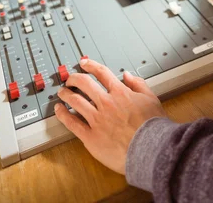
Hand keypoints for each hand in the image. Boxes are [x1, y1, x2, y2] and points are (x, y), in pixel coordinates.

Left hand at [55, 58, 166, 174]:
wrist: (150, 149)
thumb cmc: (152, 127)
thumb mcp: (151, 99)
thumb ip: (139, 84)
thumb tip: (128, 75)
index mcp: (120, 92)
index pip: (101, 73)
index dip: (90, 65)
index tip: (83, 63)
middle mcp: (106, 103)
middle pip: (84, 83)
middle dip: (74, 78)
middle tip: (70, 79)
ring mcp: (97, 119)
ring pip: (75, 100)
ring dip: (66, 94)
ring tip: (61, 92)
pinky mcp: (91, 137)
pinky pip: (72, 123)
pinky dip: (63, 115)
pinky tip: (59, 110)